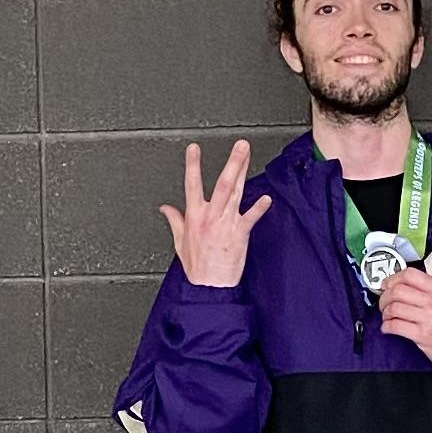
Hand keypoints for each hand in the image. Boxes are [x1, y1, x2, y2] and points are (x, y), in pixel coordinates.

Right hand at [158, 140, 271, 286]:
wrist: (209, 287)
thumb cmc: (197, 266)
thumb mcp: (180, 242)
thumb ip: (174, 220)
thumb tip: (165, 207)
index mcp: (195, 216)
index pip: (192, 184)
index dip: (192, 165)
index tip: (194, 148)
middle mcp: (210, 217)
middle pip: (221, 184)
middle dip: (231, 162)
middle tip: (240, 145)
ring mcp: (225, 224)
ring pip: (234, 193)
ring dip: (242, 172)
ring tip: (248, 156)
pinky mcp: (239, 235)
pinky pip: (250, 218)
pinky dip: (259, 208)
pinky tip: (266, 198)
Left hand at [379, 267, 431, 370]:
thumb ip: (429, 288)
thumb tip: (400, 283)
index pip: (410, 274)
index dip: (393, 278)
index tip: (387, 285)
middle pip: (398, 290)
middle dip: (385, 296)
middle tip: (384, 302)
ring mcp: (428, 318)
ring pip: (395, 307)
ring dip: (385, 312)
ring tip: (387, 316)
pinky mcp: (422, 335)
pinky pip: (396, 326)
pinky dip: (387, 326)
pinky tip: (388, 328)